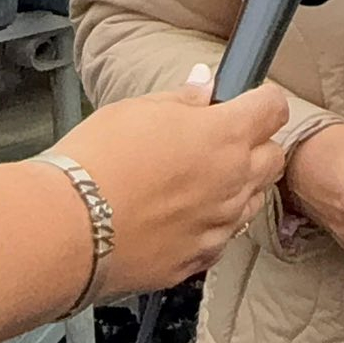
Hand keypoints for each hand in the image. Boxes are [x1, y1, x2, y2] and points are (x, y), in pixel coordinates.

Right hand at [63, 78, 289, 293]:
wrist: (68, 229)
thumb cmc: (97, 163)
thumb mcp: (136, 110)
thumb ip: (183, 99)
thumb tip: (204, 85)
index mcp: (224, 135)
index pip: (274, 108)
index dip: (262, 101)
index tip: (249, 102)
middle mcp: (234, 180)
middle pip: (274, 157)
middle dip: (257, 145)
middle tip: (221, 142)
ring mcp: (220, 223)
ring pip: (254, 200)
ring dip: (238, 186)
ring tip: (196, 181)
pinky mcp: (200, 257)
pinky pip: (223, 236)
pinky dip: (211, 224)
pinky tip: (180, 216)